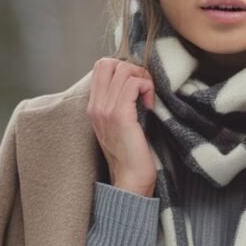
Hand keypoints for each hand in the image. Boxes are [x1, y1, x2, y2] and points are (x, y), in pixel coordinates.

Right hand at [87, 57, 157, 197]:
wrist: (130, 182)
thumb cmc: (131, 157)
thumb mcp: (120, 127)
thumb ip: (120, 105)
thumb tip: (135, 85)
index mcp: (94, 108)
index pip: (101, 67)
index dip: (123, 69)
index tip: (136, 88)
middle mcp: (96, 106)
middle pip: (108, 62)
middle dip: (132, 69)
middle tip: (143, 89)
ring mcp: (106, 110)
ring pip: (123, 70)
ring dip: (142, 78)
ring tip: (148, 98)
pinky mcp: (120, 115)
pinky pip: (133, 84)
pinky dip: (146, 88)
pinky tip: (151, 106)